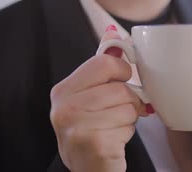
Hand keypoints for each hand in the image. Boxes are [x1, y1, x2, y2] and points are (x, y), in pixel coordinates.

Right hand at [49, 26, 152, 171]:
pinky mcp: (94, 143)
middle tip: (118, 111)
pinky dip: (127, 134)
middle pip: (120, 87)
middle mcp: (64, 108)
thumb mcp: (91, 95)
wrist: (87, 169)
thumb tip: (112, 33)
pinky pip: (128, 126)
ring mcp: (77, 127)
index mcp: (63, 90)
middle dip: (128, 100)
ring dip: (129, 118)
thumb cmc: (91, 130)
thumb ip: (101, 66)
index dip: (121, 72)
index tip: (120, 82)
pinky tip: (113, 140)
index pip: (104, 63)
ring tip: (113, 127)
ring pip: (128, 106)